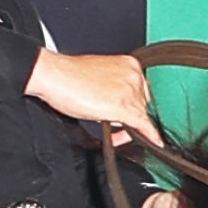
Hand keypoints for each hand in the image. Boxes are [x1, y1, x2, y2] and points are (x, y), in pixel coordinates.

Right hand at [27, 48, 159, 145]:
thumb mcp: (100, 78)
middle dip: (130, 117)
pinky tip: (153, 142)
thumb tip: (117, 104)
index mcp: (129, 65)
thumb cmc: (69, 76)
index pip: (142, 92)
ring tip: (111, 129)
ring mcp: (129, 91)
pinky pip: (143, 125)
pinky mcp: (123, 106)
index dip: (134, 106)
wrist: (55, 76)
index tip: (128, 116)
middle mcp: (133, 75)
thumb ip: (114, 89)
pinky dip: (149, 136)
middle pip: (143, 105)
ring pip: (141, 116)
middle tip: (114, 124)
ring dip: (129, 128)